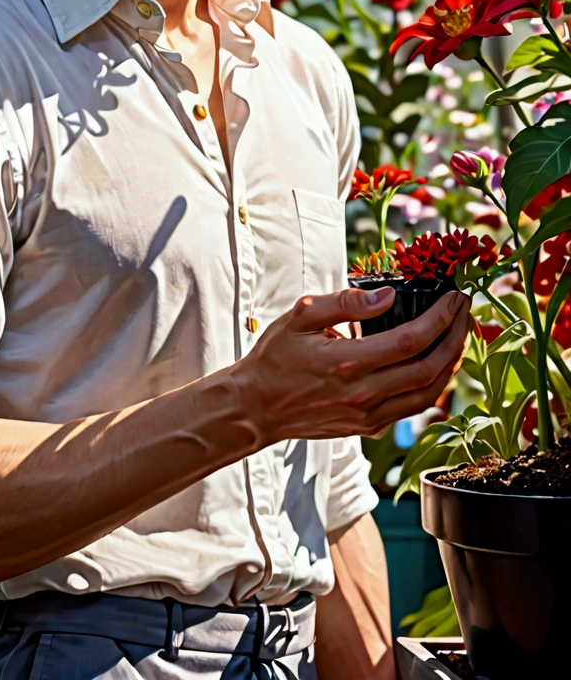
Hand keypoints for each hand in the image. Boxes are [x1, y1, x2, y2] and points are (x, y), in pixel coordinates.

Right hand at [231, 286, 469, 446]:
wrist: (257, 407)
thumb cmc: (276, 358)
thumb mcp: (301, 315)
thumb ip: (346, 302)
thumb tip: (389, 294)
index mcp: (347, 363)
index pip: (410, 340)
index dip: (440, 318)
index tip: (455, 298)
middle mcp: (363, 394)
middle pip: (430, 369)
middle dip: (456, 337)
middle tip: (465, 312)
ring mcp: (368, 416)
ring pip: (429, 395)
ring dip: (451, 364)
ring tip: (458, 336)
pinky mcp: (369, 427)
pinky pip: (413, 408)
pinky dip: (432, 385)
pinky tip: (435, 363)